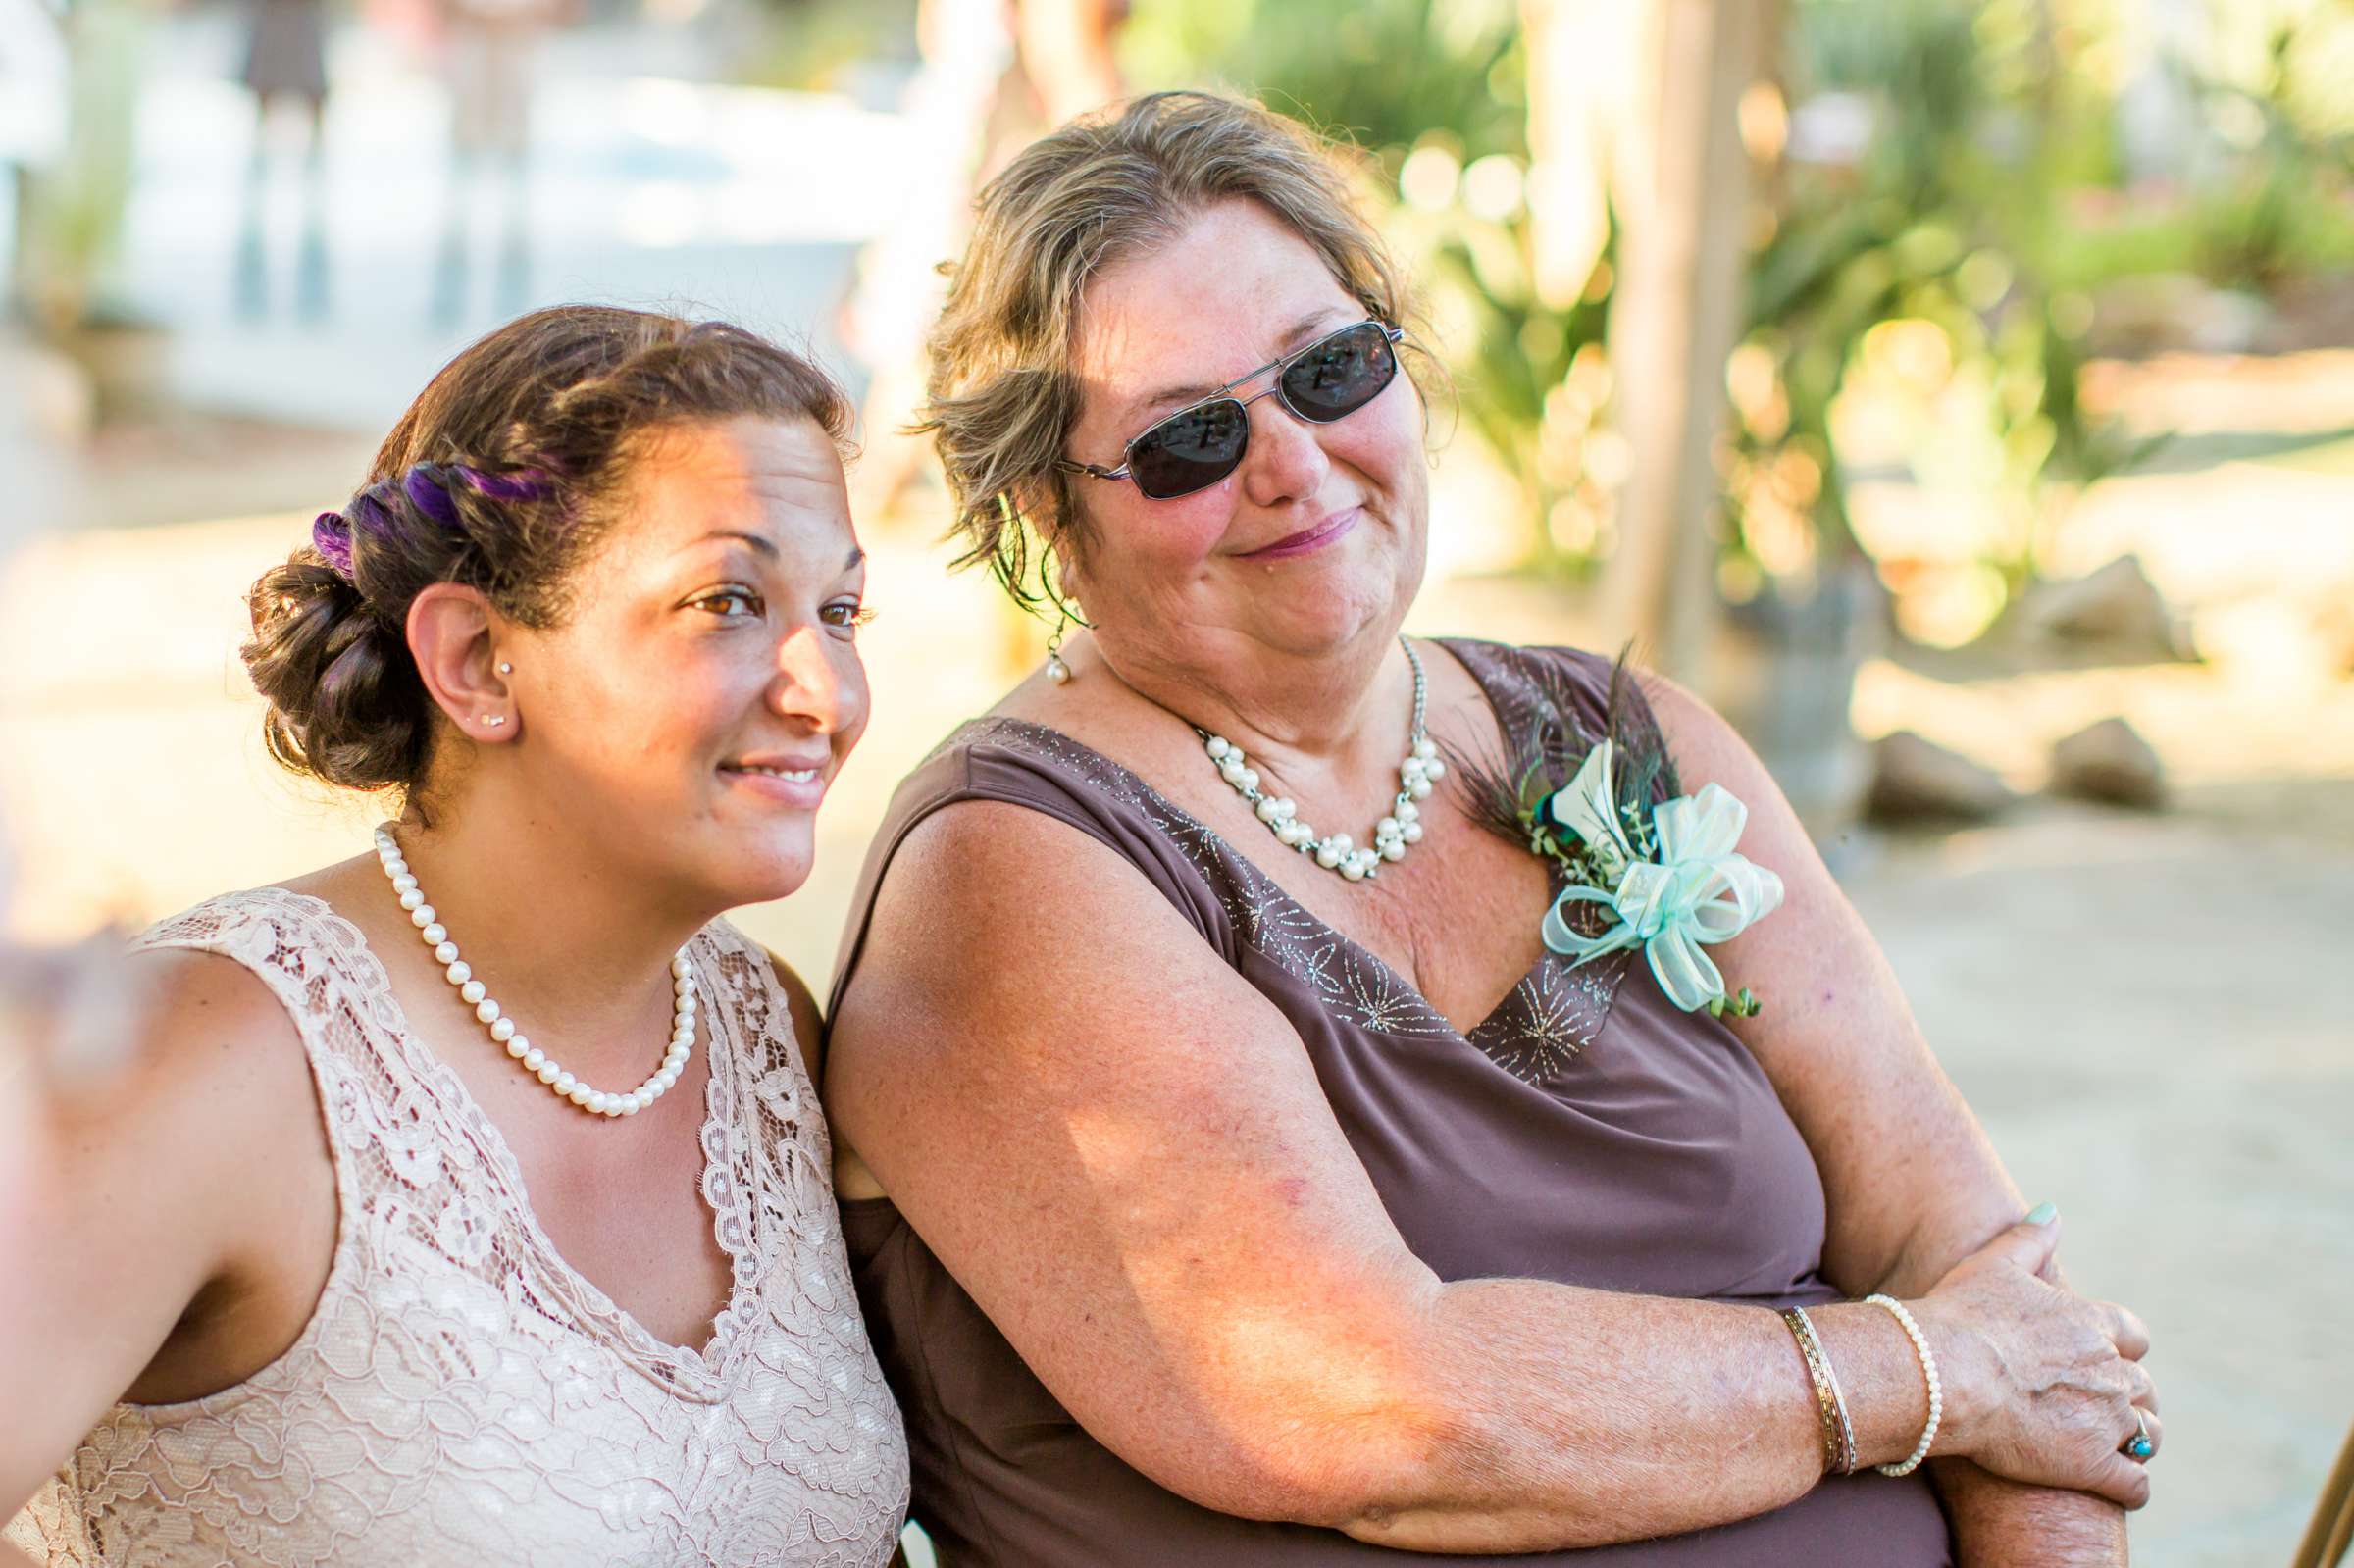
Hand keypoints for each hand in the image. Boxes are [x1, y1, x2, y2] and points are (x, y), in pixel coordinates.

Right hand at [1912, 1213, 2157, 1509]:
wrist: (1945, 1373)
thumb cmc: (1962, 1316)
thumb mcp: (1993, 1265)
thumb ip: (2029, 1238)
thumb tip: (2052, 1209)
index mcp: (2092, 1323)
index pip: (2134, 1334)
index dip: (2121, 1346)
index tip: (2101, 1355)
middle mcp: (2111, 1369)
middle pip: (2144, 1386)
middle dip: (2128, 1396)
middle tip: (2099, 1405)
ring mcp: (2106, 1419)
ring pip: (2148, 1434)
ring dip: (2136, 1439)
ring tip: (2112, 1445)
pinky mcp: (2093, 1465)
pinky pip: (2135, 1484)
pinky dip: (2130, 1485)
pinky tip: (2112, 1483)